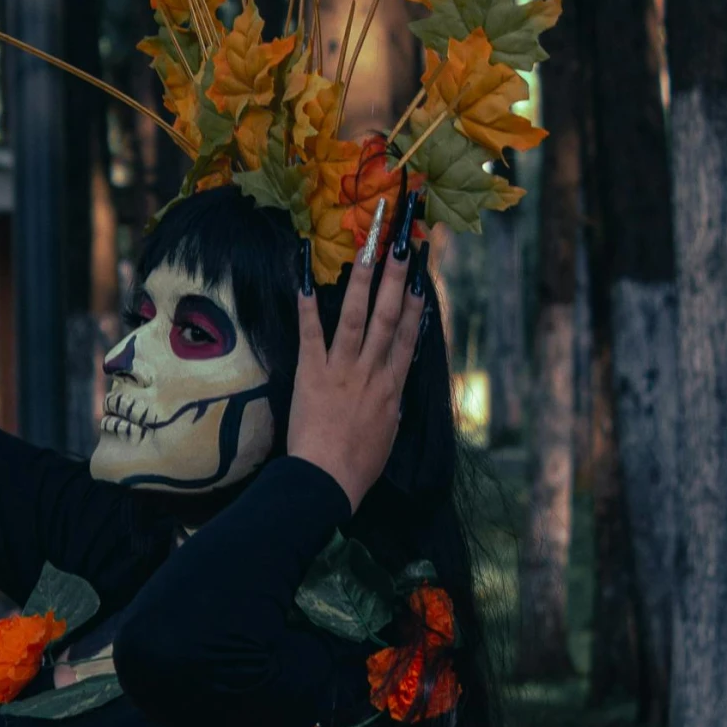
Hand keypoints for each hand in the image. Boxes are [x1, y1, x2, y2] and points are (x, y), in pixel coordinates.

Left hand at [287, 193, 426, 508]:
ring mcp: (342, 370)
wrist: (328, 481)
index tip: (421, 278)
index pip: (408, 338)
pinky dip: (308, 306)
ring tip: (367, 249)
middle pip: (388, 318)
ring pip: (356, 318)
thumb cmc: (359, 466)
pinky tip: (305, 279)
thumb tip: (394, 390)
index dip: (415, 306)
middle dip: (396, 280)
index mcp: (392, 387)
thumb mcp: (388, 435)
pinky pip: (311, 334)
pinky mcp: (311, 373)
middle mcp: (371, 372)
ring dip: (362, 281)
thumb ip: (391, 406)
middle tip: (402, 246)